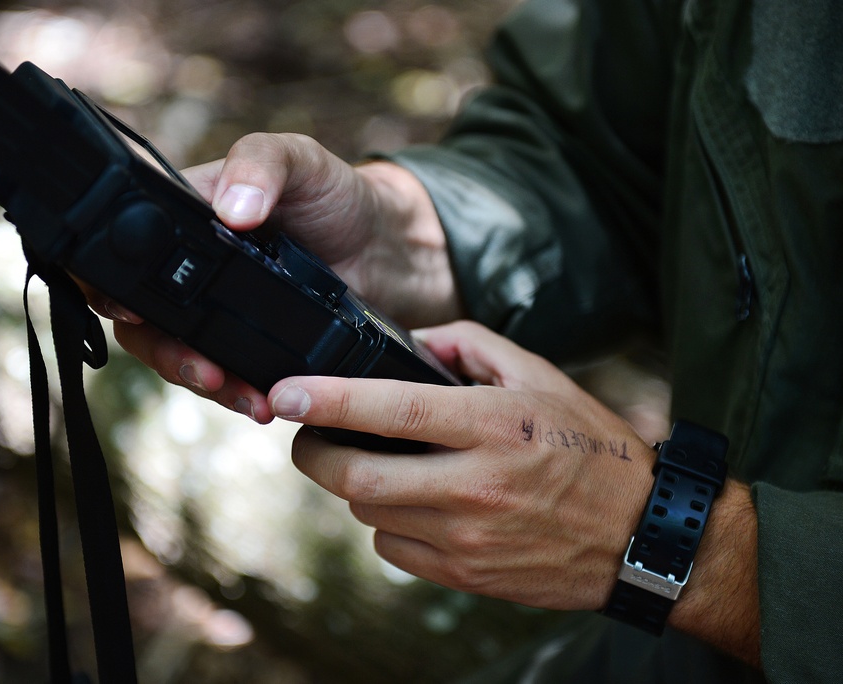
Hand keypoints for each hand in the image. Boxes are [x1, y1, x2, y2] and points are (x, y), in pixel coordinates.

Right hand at [90, 133, 459, 420]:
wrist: (391, 249)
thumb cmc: (339, 193)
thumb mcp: (300, 159)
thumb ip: (262, 165)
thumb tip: (232, 207)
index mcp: (185, 214)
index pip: (125, 249)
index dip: (112, 284)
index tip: (133, 311)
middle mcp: (190, 267)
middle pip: (142, 318)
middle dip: (163, 350)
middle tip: (199, 368)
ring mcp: (216, 311)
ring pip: (178, 354)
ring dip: (197, 379)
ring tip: (238, 394)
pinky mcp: (248, 346)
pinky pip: (223, 376)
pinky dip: (235, 393)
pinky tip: (260, 402)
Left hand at [268, 320, 655, 610]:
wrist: (641, 537)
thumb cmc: (592, 448)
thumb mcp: (542, 378)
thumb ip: (473, 345)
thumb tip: (416, 339)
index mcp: (494, 425)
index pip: (392, 407)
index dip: (327, 398)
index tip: (284, 392)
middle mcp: (475, 485)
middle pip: (355, 474)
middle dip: (312, 453)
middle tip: (309, 435)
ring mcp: (467, 537)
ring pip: (367, 511)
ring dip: (358, 484)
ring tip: (382, 464)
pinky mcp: (465, 575)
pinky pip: (390, 549)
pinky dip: (386, 523)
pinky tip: (414, 505)